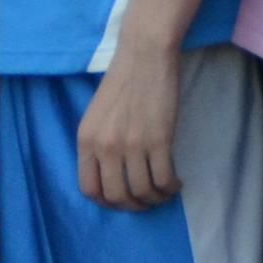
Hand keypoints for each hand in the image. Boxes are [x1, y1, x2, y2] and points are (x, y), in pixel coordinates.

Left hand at [76, 39, 184, 213]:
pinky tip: (176, 183)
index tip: (122, 200)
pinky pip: (164, 179)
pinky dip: (171, 188)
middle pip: (117, 196)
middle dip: (133, 206)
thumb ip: (98, 144)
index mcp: (86, 140)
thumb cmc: (121, 82)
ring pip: (142, 192)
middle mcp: (105, 147)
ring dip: (156, 199)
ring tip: (164, 192)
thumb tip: (110, 176)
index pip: (89, 188)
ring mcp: (132, 145)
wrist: (143, 56)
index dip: (107, 202)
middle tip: (146, 200)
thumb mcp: (96, 116)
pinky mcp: (159, 140)